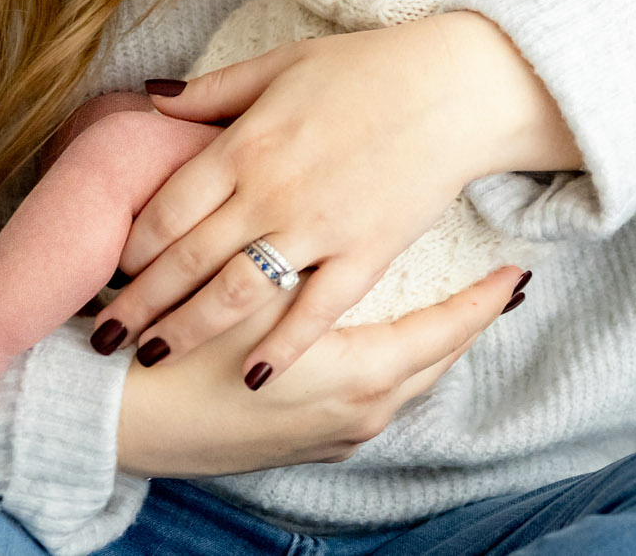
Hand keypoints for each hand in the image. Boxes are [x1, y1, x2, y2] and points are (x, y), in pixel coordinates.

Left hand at [95, 12, 577, 386]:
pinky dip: (281, 346)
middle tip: (103, 337)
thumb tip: (152, 99)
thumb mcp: (282, 64)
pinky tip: (252, 375)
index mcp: (245, 143)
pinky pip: (315, 312)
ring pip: (235, 293)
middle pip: (185, 260)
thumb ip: (214, 91)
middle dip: (138, 303)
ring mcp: (318, 227)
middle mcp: (271, 191)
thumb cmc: (369, 68)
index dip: (130, 247)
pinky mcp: (366, 254)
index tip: (108, 271)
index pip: (166, 209)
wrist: (457, 85)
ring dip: (187, 330)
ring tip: (152, 357)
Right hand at [116, 264, 524, 474]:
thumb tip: (344, 191)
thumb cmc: (182, 349)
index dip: (484, 299)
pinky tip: (390, 343)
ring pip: (405, 384)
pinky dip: (390, 368)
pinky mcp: (306, 443)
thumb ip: (298, 232)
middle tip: (498, 283)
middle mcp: (358, 410)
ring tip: (458, 306)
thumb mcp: (244, 282)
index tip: (517, 271)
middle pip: (435, 362)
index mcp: (358, 370)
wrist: (118, 421)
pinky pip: (372, 402)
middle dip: (467, 321)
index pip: (447, 332)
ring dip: (429, 343)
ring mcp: (334, 434)